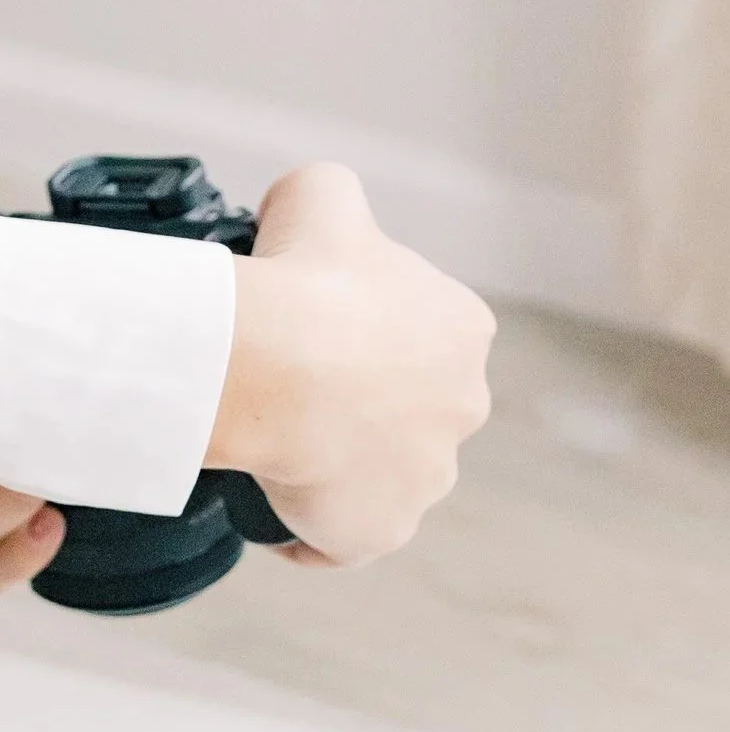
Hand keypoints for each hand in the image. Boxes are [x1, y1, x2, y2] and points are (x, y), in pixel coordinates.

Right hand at [208, 163, 494, 565]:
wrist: (277, 369)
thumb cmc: (303, 281)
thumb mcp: (319, 194)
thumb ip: (328, 196)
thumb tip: (304, 218)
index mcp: (461, 327)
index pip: (420, 331)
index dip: (362, 326)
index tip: (312, 324)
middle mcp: (462, 406)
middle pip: (409, 406)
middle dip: (360, 400)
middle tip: (287, 386)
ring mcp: (428, 477)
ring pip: (382, 473)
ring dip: (339, 464)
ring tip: (273, 445)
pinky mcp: (383, 531)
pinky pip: (343, 538)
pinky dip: (309, 528)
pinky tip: (269, 506)